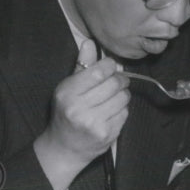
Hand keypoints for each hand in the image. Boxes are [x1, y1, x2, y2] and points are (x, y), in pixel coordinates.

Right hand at [33, 39, 129, 189]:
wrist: (63, 148)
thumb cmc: (66, 113)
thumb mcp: (67, 88)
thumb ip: (81, 66)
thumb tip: (90, 42)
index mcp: (67, 93)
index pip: (99, 72)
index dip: (110, 66)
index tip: (111, 67)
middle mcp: (79, 108)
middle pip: (114, 84)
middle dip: (120, 80)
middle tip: (118, 81)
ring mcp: (94, 123)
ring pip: (123, 98)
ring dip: (123, 95)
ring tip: (114, 97)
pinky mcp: (107, 134)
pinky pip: (125, 113)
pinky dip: (122, 110)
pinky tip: (112, 112)